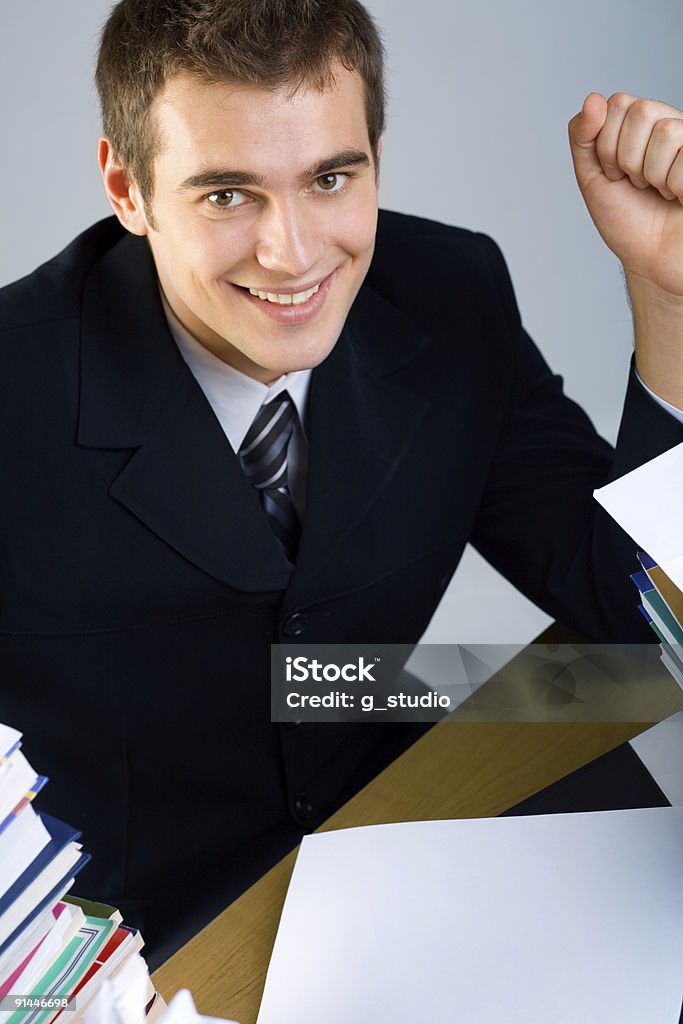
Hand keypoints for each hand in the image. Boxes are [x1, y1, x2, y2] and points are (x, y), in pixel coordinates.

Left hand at [568, 93, 682, 296]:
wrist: (652, 259)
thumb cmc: (628, 220)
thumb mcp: (592, 177)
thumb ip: (583, 137)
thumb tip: (592, 99)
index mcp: (643, 125)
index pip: (618, 104)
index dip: (606, 146)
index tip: (615, 175)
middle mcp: (671, 125)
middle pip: (640, 110)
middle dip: (626, 158)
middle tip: (637, 184)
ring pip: (665, 131)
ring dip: (651, 174)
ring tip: (658, 191)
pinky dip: (673, 186)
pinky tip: (678, 197)